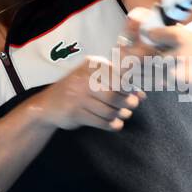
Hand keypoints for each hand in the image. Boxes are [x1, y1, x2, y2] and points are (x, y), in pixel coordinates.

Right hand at [30, 54, 146, 131]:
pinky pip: (101, 122)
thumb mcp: (97, 81)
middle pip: (116, 94)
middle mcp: (85, 78)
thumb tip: (142, 95)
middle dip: (128, 102)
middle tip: (131, 105)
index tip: (136, 92)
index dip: (132, 86)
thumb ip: (120, 85)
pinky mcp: (75, 113)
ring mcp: (78, 96)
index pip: (120, 74)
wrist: (48, 105)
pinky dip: (112, 125)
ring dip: (120, 115)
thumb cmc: (78, 90)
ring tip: (123, 115)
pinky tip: (116, 124)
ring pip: (109, 110)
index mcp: (93, 65)